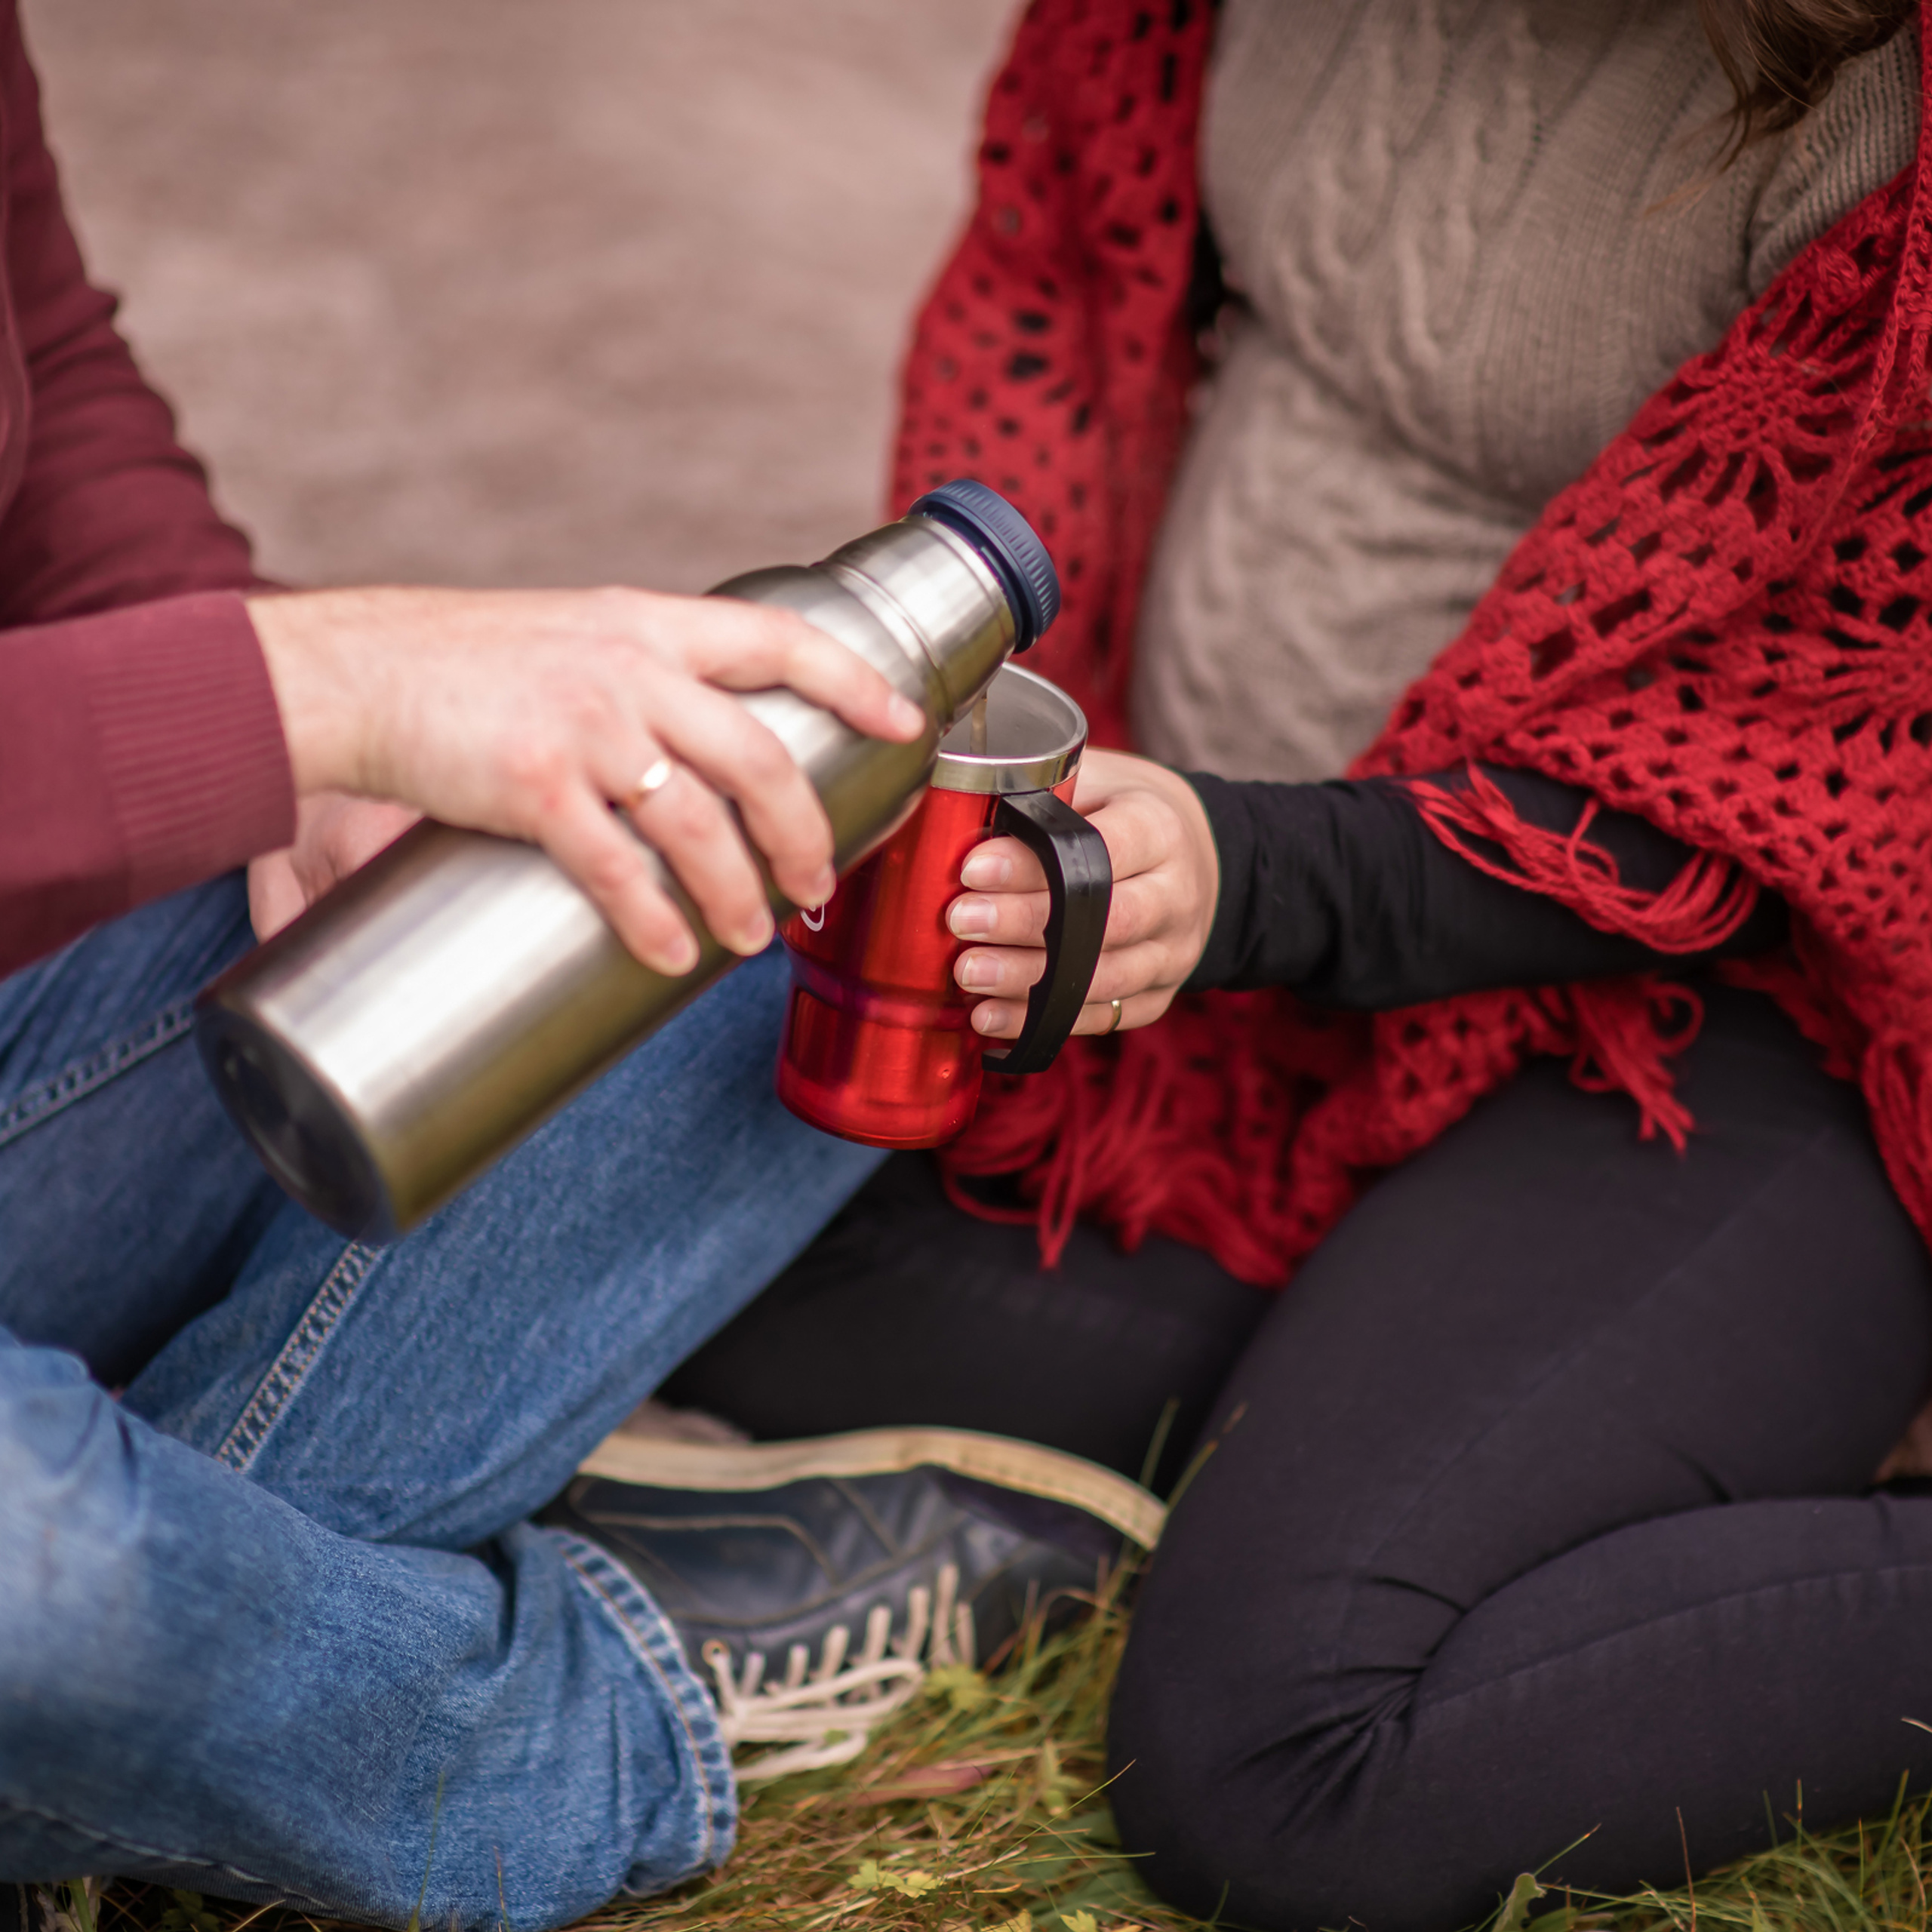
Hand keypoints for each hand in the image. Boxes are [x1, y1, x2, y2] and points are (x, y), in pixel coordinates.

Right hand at [246, 584, 925, 974]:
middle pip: (761, 758)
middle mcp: (631, 670)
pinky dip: (654, 919)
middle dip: (804, 834)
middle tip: (818, 886)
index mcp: (648, 626)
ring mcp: (585, 725)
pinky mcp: (533, 782)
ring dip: (738, 892)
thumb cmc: (463, 663)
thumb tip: (697, 735)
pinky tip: (673, 954)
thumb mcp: (571, 638)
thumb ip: (641, 674)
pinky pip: (617, 867)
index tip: (907, 724)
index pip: (781, 639)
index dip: (855, 681)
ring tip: (752, 937)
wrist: (357, 672)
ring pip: (700, 824)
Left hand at [946, 749, 1219, 1040]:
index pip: (1100, 852)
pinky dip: (1039, 1021)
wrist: (1190, 858)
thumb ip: (1041, 793)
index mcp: (1160, 831)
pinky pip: (1100, 1018)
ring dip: (1027, 982)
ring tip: (967, 974)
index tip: (972, 868)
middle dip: (1027, 925)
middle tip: (960, 922)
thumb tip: (958, 818)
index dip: (1033, 865)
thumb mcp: (1094, 780)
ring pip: (1104, 978)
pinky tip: (989, 1016)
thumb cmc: (1119, 813)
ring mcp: (1172, 954)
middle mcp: (1176, 897)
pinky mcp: (1157, 996)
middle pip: (1105, 921)